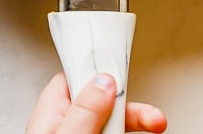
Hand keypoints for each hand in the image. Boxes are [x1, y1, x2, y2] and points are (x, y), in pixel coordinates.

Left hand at [25, 73, 166, 133]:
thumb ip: (84, 111)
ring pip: (113, 131)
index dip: (98, 75)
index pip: (72, 82)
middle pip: (103, 108)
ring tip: (152, 132)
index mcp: (49, 118)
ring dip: (135, 130)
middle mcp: (64, 131)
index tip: (124, 76)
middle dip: (131, 112)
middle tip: (153, 119)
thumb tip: (103, 81)